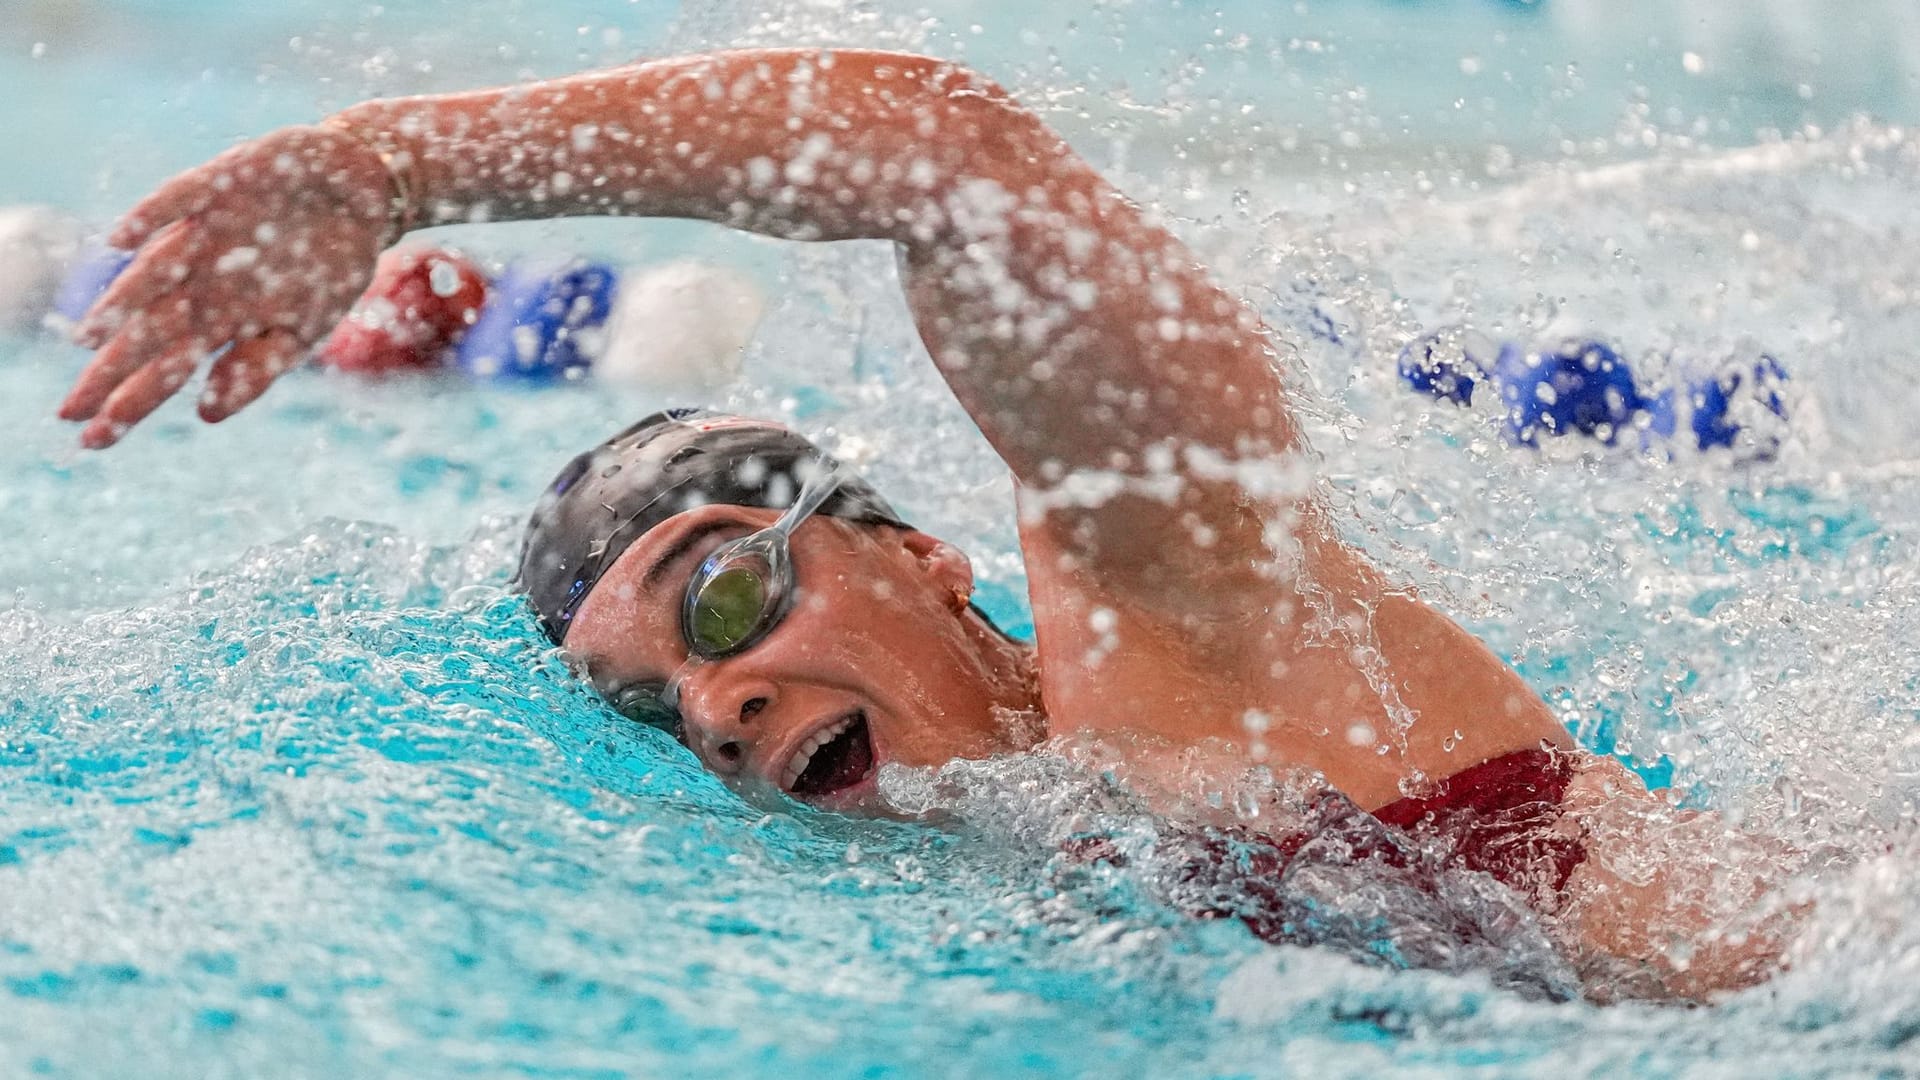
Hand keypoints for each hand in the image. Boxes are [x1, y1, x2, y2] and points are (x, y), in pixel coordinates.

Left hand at [60, 124, 397, 447]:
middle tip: (70, 412)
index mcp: (220, 322)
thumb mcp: (305, 330)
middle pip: (148, 331)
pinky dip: (152, 217)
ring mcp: (206, 235)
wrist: (359, 193)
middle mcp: (201, 282)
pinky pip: (179, 200)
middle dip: (110, 371)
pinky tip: (121, 240)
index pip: (165, 369)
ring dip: (124, 301)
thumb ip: (258, 369)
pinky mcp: (221, 185)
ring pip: (156, 272)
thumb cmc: (329, 265)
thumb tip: (207, 414)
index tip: (93, 441)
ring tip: (92, 337)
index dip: (130, 403)